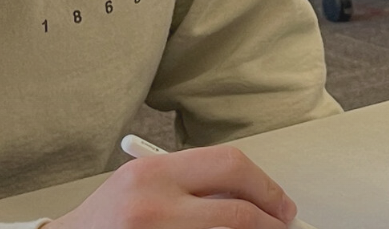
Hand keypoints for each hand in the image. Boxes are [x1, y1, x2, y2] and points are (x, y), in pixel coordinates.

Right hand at [47, 145, 297, 228]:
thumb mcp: (146, 184)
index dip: (266, 187)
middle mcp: (154, 205)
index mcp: (154, 173)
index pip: (230, 166)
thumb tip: (252, 193)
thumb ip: (193, 182)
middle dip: (270, 220)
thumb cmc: (106, 218)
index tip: (281, 203)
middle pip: (238, 212)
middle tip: (282, 225)